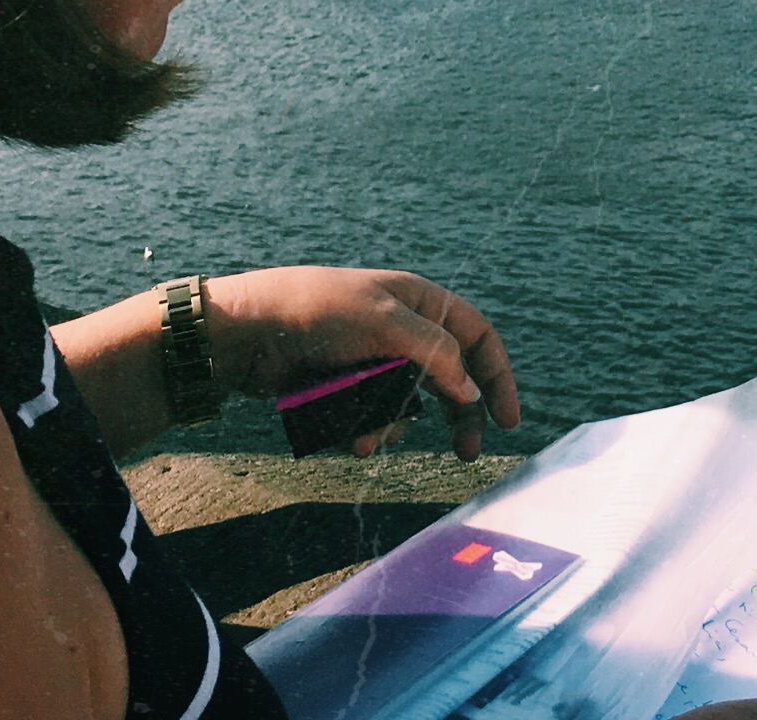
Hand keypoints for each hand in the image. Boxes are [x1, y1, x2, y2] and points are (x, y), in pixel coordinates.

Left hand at [198, 267, 520, 459]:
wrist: (248, 333)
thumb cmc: (317, 312)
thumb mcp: (384, 323)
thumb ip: (435, 355)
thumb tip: (469, 391)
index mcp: (420, 302)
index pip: (477, 336)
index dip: (497, 375)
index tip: (508, 420)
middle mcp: (403, 332)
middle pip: (450, 380)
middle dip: (457, 417)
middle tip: (466, 453)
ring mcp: (374, 362)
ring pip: (409, 408)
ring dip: (394, 430)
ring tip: (366, 442)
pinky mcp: (348, 389)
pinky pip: (375, 420)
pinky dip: (367, 432)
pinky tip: (348, 439)